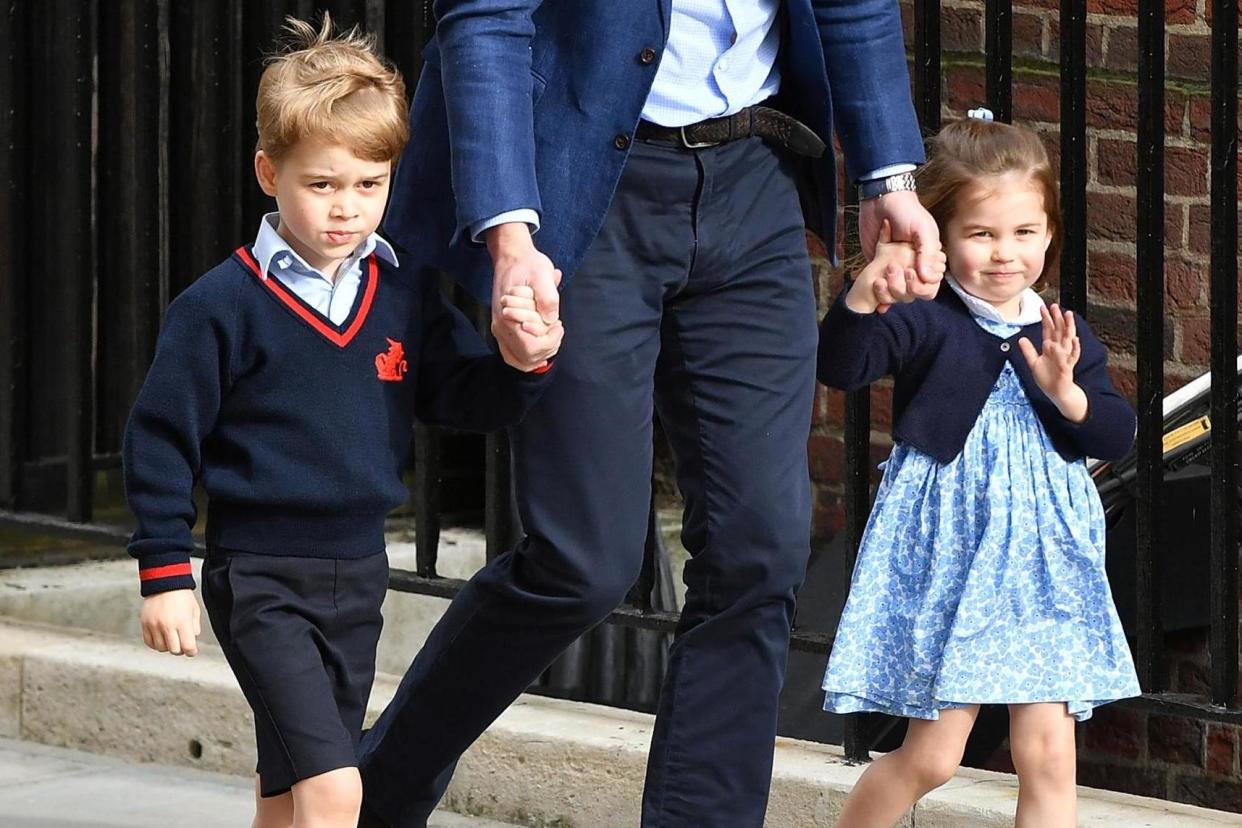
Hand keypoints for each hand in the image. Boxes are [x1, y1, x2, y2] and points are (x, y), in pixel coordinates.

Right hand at [140, 588, 200, 656]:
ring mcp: (154, 625)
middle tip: (182, 644)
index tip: (192, 651)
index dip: (191, 652)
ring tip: (171, 638)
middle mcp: (167, 625)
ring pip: (161, 648)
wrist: (164, 583)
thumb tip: (191, 640)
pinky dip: (156, 644)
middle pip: (174, 651)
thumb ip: (195, 627)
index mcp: (182, 622)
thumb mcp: (194, 610)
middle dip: (180, 650)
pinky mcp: (145, 624)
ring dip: (167, 646)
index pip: (188, 647)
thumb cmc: (182, 596)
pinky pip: (149, 643)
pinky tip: (161, 638)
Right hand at [486, 223, 562, 370]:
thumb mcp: (543, 274)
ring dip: (541, 353)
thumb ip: (548, 297)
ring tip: (551, 336)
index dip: (550, 340)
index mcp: (507, 316)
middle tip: (557, 328)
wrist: (512, 257)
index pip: (531, 347)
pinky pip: (515, 356)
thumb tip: (550, 320)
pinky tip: (543, 346)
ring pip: (522, 360)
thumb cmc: (528, 265)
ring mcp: (500, 331)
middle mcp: (500, 328)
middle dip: (548, 347)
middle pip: (527, 358)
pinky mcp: (503, 331)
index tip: (558, 324)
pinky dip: (531, 355)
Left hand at [845, 220, 931, 313]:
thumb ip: (927, 253)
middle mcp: (914, 266)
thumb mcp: (922, 229)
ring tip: (880, 280)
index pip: (932, 283)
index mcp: (928, 257)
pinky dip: (880, 295)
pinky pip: (882, 288)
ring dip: (890, 292)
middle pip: (915, 291)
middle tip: (892, 270)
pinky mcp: (879, 267)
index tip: (910, 272)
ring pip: (898, 293)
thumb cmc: (906, 212)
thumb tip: (927, 278)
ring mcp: (897, 268)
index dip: (922, 284)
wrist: (880, 201)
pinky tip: (877, 295)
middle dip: (904, 288)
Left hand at [1018, 304, 1087, 422]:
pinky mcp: (1068, 366)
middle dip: (1057, 318)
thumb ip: (1028, 351)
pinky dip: (1075, 347)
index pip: (1048, 330)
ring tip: (1068, 315)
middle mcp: (1058, 349)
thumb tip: (1021, 339)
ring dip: (1068, 327)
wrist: (1056, 392)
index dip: (1045, 319)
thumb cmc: (1047, 377)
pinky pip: (1073, 356)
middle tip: (1054, 305)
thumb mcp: (1034, 363)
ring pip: (1068, 339)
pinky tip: (1075, 339)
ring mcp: (1065, 356)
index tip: (1042, 307)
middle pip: (1058, 330)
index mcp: (1050, 347)